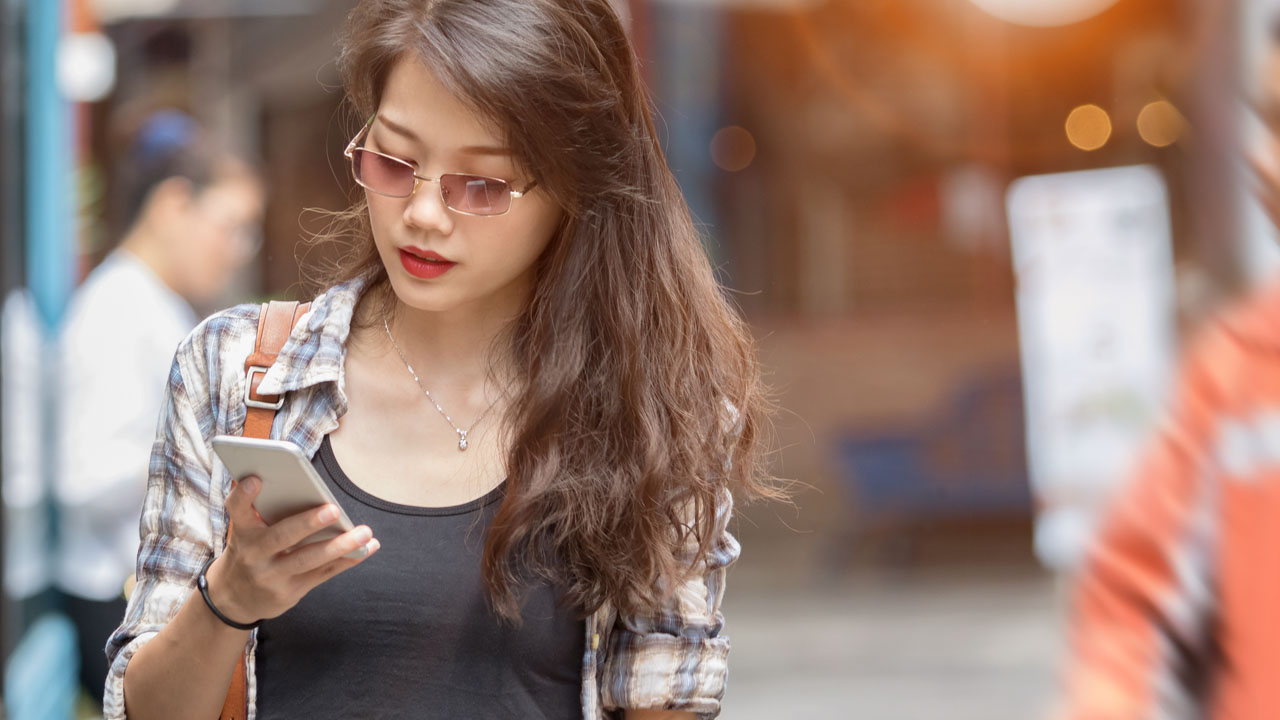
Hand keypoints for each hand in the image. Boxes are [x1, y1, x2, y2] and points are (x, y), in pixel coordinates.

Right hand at [204, 475, 378, 624]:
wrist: (234, 599)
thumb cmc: (249, 551)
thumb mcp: (245, 532)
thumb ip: (262, 510)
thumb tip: (287, 480)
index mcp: (243, 532)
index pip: (237, 510)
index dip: (244, 495)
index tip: (256, 478)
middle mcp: (253, 555)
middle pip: (282, 537)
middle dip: (308, 523)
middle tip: (334, 509)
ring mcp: (271, 576)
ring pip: (308, 558)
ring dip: (340, 545)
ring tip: (365, 532)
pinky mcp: (288, 592)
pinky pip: (322, 574)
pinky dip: (347, 560)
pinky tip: (366, 548)